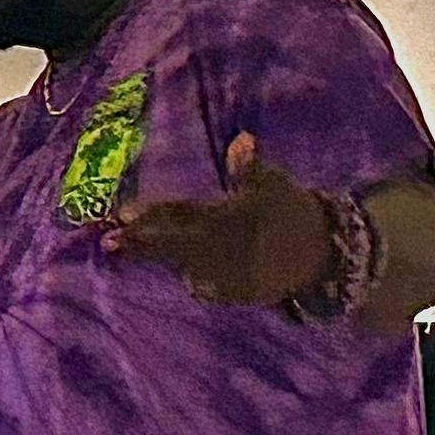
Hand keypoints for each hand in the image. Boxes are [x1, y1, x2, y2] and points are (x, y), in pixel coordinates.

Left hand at [102, 133, 333, 305]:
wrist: (326, 257)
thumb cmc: (294, 211)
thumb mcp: (274, 184)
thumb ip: (250, 166)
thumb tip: (240, 140)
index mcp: (225, 221)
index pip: (178, 216)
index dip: (147, 215)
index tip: (120, 215)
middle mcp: (218, 253)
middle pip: (170, 246)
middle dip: (139, 244)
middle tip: (109, 242)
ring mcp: (225, 278)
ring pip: (182, 266)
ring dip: (158, 257)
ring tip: (130, 249)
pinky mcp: (234, 295)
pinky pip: (202, 284)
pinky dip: (188, 273)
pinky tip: (180, 268)